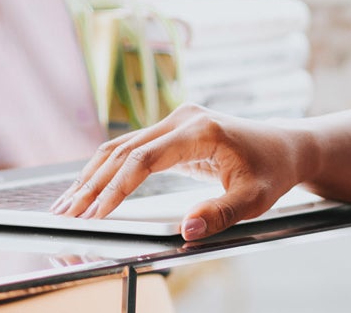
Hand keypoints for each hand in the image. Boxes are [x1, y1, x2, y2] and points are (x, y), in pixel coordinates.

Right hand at [50, 103, 315, 240]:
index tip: (96, 215)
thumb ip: (220, 214)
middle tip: (65, 215)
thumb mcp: (255, 198)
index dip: (117, 189)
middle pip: (124, 151)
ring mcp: (175, 122)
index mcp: (200, 131)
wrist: (286, 146)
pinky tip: (87, 189)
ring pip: (121, 147)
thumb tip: (186, 231)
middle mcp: (182, 119)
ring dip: (92, 176)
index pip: (145, 159)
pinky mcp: (171, 132)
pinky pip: (131, 149)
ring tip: (65, 204)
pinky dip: (106, 170)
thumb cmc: (273, 171)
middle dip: (91, 185)